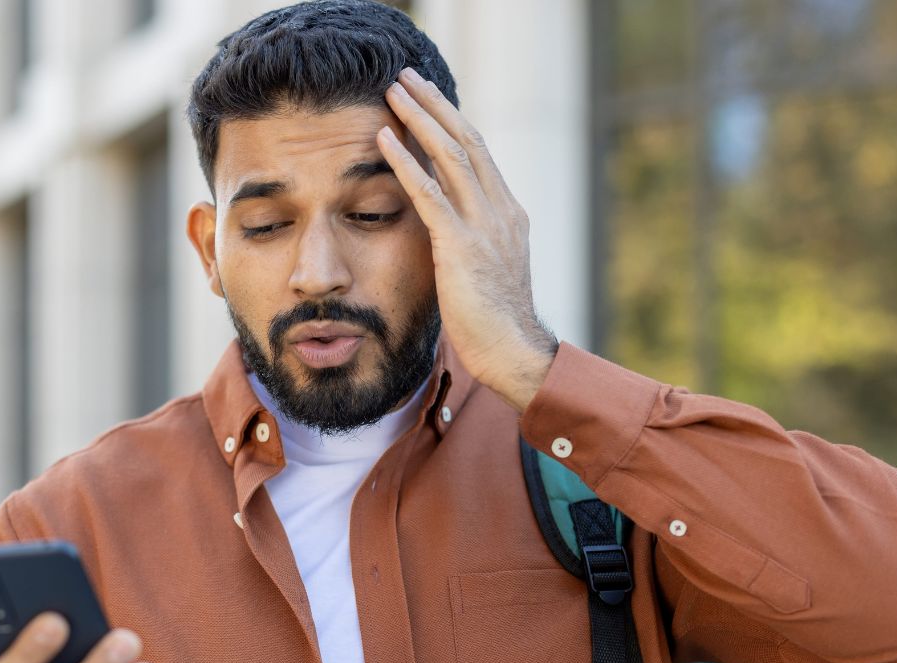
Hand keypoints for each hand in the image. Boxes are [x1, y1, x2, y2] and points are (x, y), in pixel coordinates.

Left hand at [378, 66, 558, 410]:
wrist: (513, 352)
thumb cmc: (493, 322)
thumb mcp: (484, 270)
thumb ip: (468, 240)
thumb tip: (441, 230)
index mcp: (508, 214)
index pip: (479, 154)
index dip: (450, 122)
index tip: (426, 99)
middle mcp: (501, 211)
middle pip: (466, 140)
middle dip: (434, 105)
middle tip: (406, 76)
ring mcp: (484, 226)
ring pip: (451, 155)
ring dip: (419, 119)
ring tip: (392, 92)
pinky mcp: (461, 247)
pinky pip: (430, 194)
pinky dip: (404, 163)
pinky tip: (383, 140)